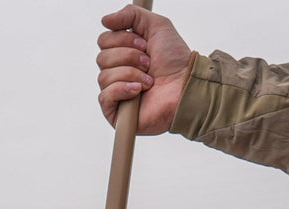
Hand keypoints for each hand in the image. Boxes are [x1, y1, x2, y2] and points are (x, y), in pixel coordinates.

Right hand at [97, 5, 191, 133]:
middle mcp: (118, 73)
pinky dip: (121, 90)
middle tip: (149, 63)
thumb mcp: (156, 26)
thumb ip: (131, 15)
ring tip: (150, 81)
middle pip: (102, 58)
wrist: (186, 87)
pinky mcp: (118, 114)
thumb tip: (105, 20)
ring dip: (130, 74)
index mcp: (123, 54)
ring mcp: (117, 95)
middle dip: (128, 57)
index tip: (145, 45)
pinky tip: (138, 91)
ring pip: (104, 77)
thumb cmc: (176, 61)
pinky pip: (104, 97)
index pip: (104, 40)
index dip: (123, 40)